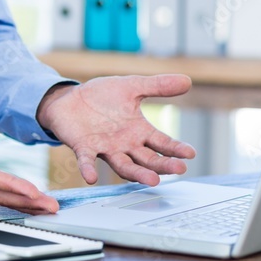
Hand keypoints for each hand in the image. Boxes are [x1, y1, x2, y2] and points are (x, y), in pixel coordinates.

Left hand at [36, 74, 196, 185]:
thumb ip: (157, 86)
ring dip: (137, 173)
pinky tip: (92, 177)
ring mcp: (105, 148)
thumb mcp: (132, 86)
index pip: (161, 142)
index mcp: (138, 130)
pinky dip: (89, 169)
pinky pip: (87, 161)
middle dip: (163, 165)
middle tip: (179, 169)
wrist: (70, 99)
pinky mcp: (83, 147)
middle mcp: (125, 144)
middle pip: (147, 159)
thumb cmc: (102, 96)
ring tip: (152, 180)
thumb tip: (188, 80)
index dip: (176, 148)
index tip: (190, 153)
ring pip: (124, 165)